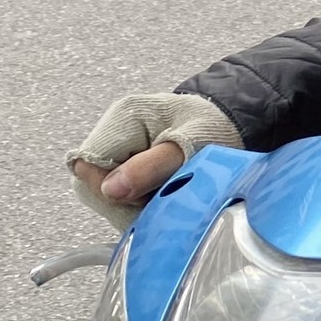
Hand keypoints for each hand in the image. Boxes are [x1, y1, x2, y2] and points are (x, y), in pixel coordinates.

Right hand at [67, 92, 242, 227]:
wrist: (231, 123)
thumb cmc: (215, 129)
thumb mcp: (189, 149)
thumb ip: (149, 169)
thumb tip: (110, 191)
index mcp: (124, 116)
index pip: (88, 164)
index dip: (112, 187)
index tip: (144, 191)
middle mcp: (114, 130)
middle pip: (91, 182)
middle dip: (124, 199)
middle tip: (160, 192)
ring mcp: (117, 148)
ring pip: (104, 193)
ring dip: (132, 203)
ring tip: (165, 190)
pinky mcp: (124, 162)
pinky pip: (117, 193)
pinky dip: (138, 202)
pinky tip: (160, 193)